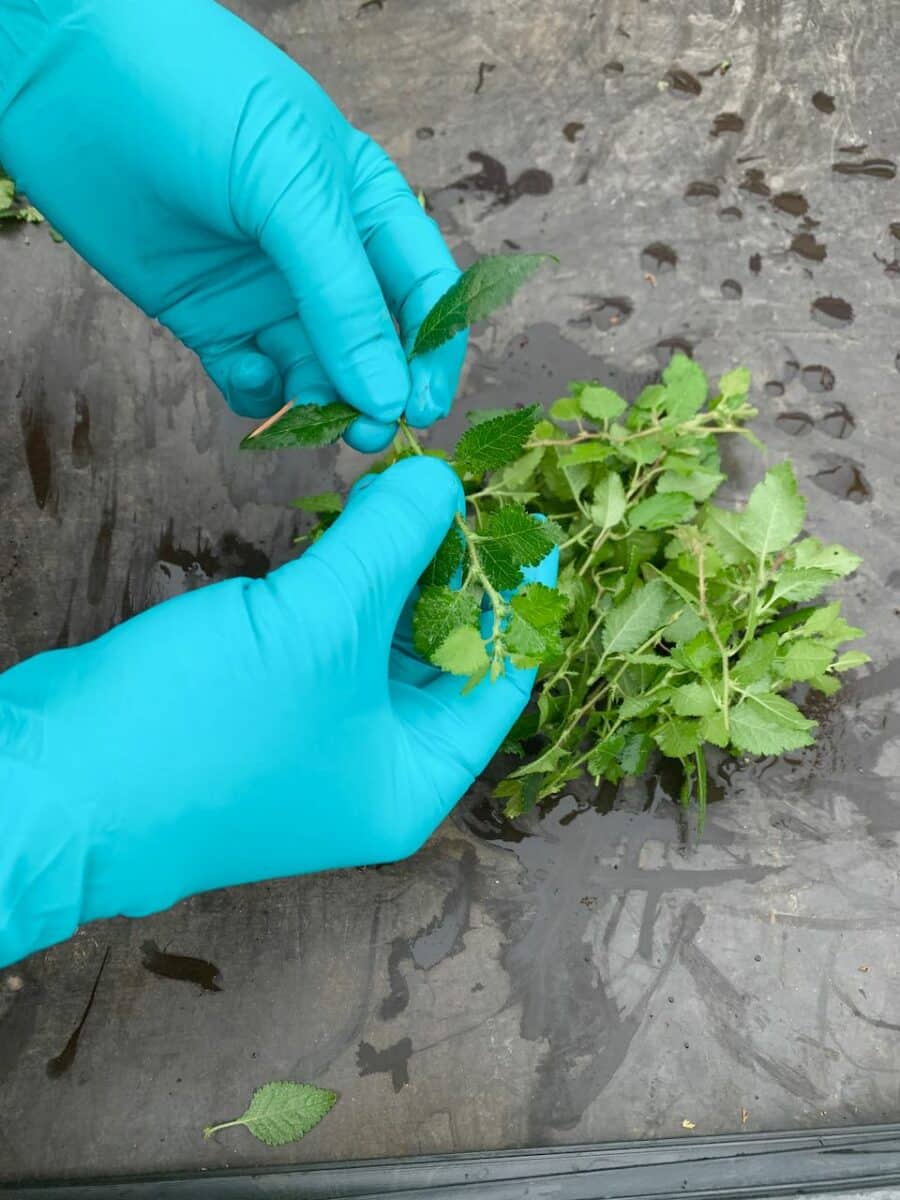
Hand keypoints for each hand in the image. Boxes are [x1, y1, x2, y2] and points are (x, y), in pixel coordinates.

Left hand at [0, 0, 464, 450]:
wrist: (71, 79)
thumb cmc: (200, 101)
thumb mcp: (293, 190)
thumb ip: (343, 297)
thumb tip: (387, 395)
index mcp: (368, 207)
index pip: (424, 293)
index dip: (432, 352)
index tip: (425, 406)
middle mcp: (326, 257)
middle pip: (374, 346)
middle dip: (378, 392)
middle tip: (370, 432)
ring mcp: (268, 292)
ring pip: (316, 372)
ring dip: (321, 403)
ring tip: (313, 417)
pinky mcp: (213, 319)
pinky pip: (253, 379)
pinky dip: (257, 392)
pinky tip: (243, 368)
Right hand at [0, 457, 557, 966]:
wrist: (55, 780)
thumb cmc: (207, 727)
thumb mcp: (321, 624)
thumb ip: (393, 543)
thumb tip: (443, 480)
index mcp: (413, 779)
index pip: (501, 679)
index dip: (519, 596)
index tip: (524, 520)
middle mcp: (372, 765)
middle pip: (443, 656)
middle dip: (452, 573)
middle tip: (457, 489)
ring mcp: (315, 737)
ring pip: (380, 639)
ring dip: (392, 569)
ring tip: (406, 491)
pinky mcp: (263, 704)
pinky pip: (327, 635)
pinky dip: (340, 582)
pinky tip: (348, 523)